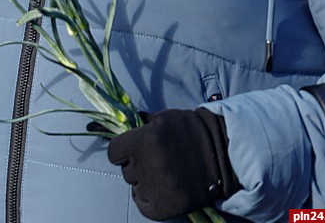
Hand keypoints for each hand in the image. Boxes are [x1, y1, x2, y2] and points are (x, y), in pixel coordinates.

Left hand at [106, 108, 239, 220]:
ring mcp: (161, 187)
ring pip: (136, 187)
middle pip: (126, 170)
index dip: (122, 151)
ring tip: (163, 173)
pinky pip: (145, 206)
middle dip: (137, 164)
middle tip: (156, 160)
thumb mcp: (160, 118)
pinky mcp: (171, 206)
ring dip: (145, 181)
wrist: (223, 152)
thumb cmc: (189, 130)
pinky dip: (149, 200)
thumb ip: (135, 125)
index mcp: (145, 140)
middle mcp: (150, 165)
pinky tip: (161, 188)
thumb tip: (101, 124)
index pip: (113, 153)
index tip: (134, 149)